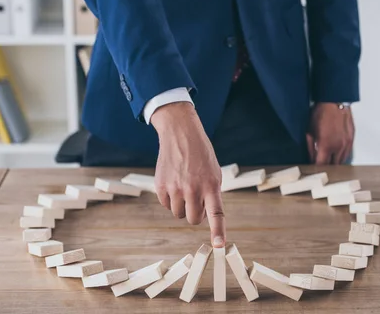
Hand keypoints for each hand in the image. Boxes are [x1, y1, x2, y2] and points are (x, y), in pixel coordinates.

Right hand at [151, 102, 225, 247]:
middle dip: (195, 214)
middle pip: (193, 219)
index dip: (218, 231)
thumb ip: (211, 195)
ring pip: (178, 214)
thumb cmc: (201, 155)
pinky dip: (170, 199)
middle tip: (196, 199)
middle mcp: (193, 188)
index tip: (219, 245)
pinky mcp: (161, 186)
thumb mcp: (214, 172)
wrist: (180, 134)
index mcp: (211, 185)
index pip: (216, 213)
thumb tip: (204, 216)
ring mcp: (175, 188)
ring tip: (184, 186)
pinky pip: (166, 205)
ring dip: (182, 205)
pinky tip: (173, 182)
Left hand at [307, 103, 354, 164]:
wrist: (335, 101)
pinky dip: (341, 155)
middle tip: (320, 164)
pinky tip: (336, 152)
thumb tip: (312, 158)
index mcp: (326, 145)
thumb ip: (311, 148)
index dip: (316, 169)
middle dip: (326, 167)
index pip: (321, 165)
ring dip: (335, 162)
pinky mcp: (352, 139)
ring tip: (328, 158)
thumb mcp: (310, 131)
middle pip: (333, 166)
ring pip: (342, 161)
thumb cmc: (321, 113)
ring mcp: (347, 144)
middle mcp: (338, 147)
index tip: (313, 168)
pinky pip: (347, 153)